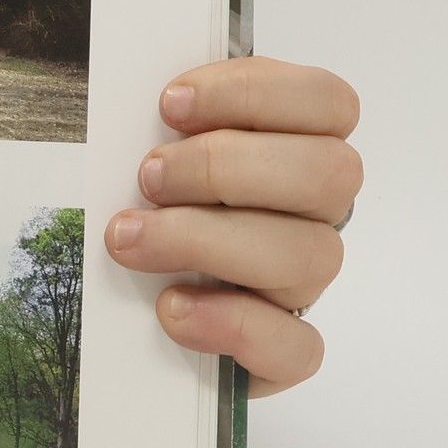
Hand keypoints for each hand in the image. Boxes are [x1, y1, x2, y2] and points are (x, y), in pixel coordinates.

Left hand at [104, 58, 361, 396]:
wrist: (119, 312)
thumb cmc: (139, 209)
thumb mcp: (138, 148)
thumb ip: (157, 118)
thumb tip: (151, 96)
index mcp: (296, 150)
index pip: (328, 102)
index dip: (255, 93)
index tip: (169, 104)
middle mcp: (312, 216)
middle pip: (328, 175)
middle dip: (225, 167)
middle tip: (147, 177)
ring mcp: (300, 285)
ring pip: (310, 256)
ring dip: (208, 239)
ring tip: (131, 238)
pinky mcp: (280, 354)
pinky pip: (296, 348)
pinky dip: (232, 325)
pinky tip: (172, 308)